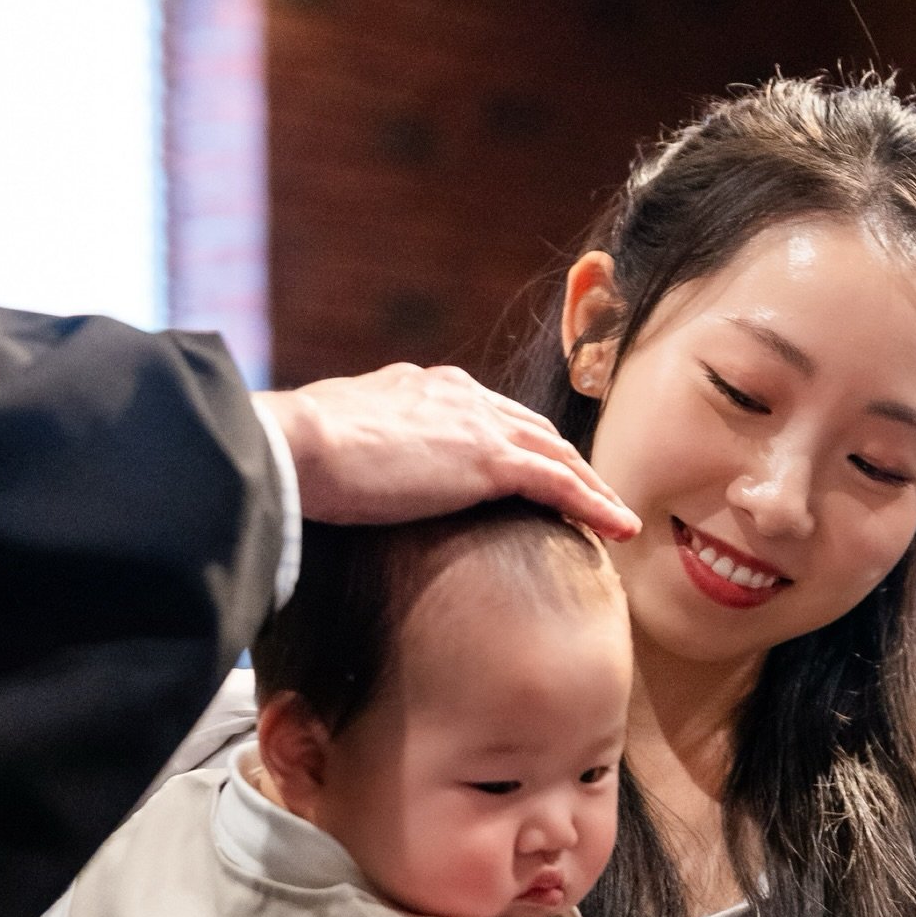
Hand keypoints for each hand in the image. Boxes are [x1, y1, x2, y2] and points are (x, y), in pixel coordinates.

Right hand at [254, 365, 638, 538]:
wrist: (294, 446)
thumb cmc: (295, 453)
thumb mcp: (335, 444)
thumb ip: (360, 453)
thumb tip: (345, 478)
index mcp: (423, 387)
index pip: (486, 414)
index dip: (516, 441)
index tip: (533, 466)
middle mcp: (459, 396)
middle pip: (532, 430)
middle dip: (565, 459)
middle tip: (592, 491)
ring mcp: (478, 426)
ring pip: (557, 455)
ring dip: (592, 486)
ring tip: (617, 516)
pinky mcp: (489, 461)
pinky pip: (560, 484)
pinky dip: (596, 505)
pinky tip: (621, 529)